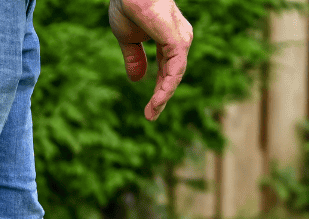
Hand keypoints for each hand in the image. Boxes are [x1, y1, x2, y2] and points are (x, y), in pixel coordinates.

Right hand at [108, 0, 192, 120]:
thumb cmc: (128, 6)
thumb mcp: (127, 39)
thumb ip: (134, 58)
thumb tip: (137, 80)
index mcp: (169, 39)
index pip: (167, 69)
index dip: (159, 88)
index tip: (150, 108)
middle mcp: (179, 41)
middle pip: (172, 75)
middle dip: (162, 97)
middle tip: (150, 116)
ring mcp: (181, 42)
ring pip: (174, 76)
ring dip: (163, 97)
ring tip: (152, 113)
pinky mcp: (178, 43)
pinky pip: (175, 72)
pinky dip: (166, 88)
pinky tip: (158, 101)